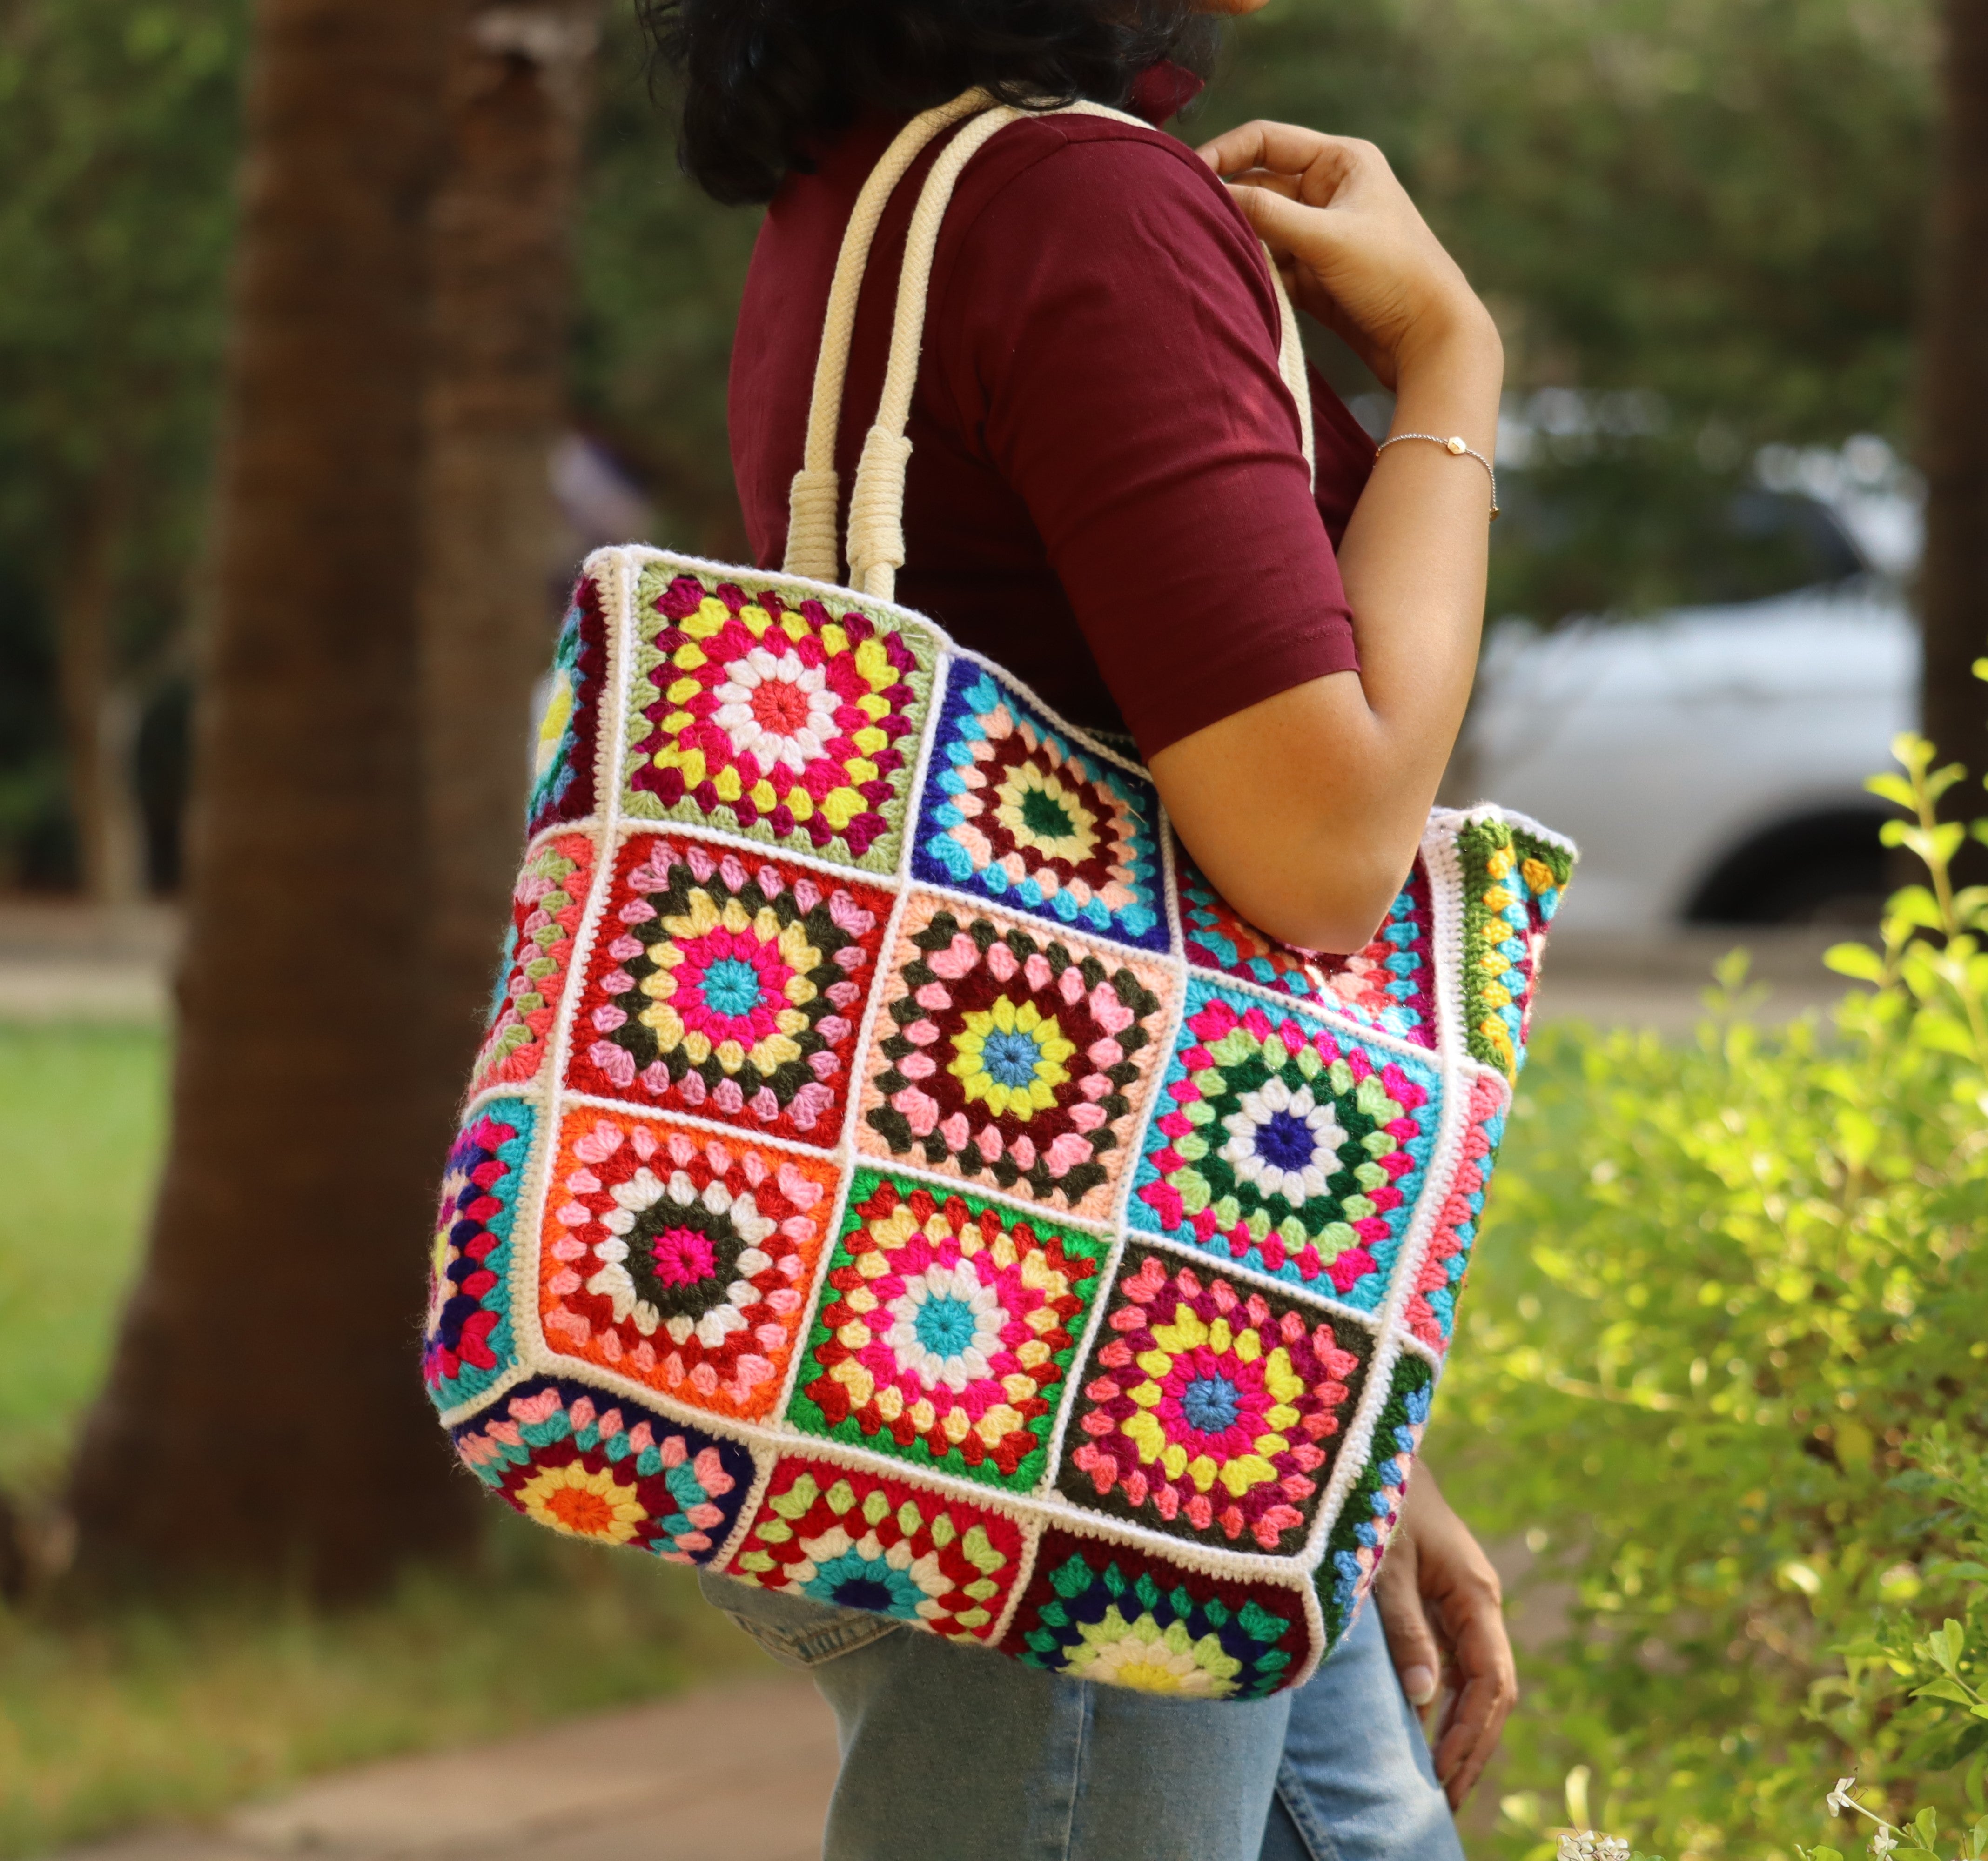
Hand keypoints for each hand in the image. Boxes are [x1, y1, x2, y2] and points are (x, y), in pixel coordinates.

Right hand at [1196, 121, 1494, 389]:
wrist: (1431, 340)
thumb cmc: (1394, 276)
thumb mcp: (1326, 238)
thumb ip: (1268, 214)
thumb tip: (1212, 192)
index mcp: (1341, 161)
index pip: (1265, 141)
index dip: (1223, 154)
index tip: (1185, 176)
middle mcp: (1329, 191)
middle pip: (1258, 187)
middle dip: (1228, 207)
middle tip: (1186, 225)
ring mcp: (1321, 234)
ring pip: (1261, 230)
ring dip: (1239, 245)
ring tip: (1210, 261)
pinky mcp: (1315, 274)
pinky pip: (1271, 266)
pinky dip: (1254, 275)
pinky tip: (1234, 287)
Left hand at [1372, 1465, 1517, 1808]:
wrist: (1374, 1448)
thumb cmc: (1378, 1498)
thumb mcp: (1385, 1565)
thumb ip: (1406, 1628)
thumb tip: (1426, 1699)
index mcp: (1475, 1594)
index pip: (1491, 1683)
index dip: (1471, 1733)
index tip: (1444, 1775)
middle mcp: (1477, 1602)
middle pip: (1491, 1691)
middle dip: (1473, 1746)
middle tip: (1445, 1800)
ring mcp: (1461, 1602)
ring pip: (1474, 1680)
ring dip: (1461, 1730)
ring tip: (1440, 1783)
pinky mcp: (1440, 1599)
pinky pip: (1453, 1662)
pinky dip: (1444, 1701)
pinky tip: (1425, 1733)